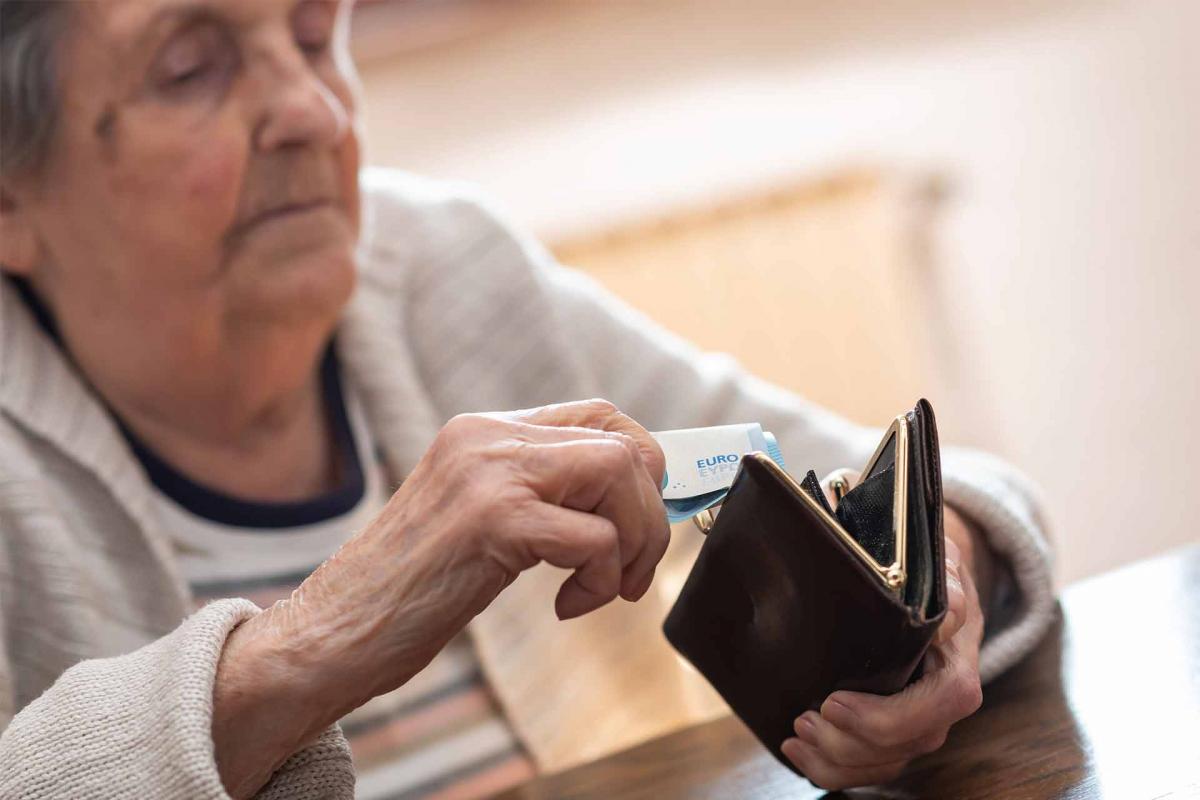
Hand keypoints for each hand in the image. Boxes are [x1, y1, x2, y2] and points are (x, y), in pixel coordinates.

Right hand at [212, 399, 669, 796]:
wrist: (330, 633)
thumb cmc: (409, 590)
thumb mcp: (478, 520)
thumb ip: (538, 494)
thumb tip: (631, 498)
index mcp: (483, 431)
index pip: (600, 414)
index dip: (644, 464)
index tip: (642, 520)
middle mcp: (486, 436)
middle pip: (623, 443)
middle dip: (650, 514)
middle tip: (630, 572)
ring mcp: (487, 473)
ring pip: (620, 474)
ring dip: (635, 543)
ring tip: (602, 589)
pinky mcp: (491, 520)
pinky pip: (594, 536)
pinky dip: (600, 579)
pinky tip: (566, 608)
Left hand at [781, 473, 985, 789]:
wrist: (922, 583)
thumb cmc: (923, 572)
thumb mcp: (936, 565)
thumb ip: (945, 585)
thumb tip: (945, 621)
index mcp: (958, 659)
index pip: (946, 701)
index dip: (892, 715)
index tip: (833, 702)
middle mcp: (942, 698)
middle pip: (912, 742)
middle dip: (852, 743)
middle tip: (803, 720)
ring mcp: (920, 719)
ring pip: (890, 762)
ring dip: (838, 762)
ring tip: (796, 736)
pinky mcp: (894, 730)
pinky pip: (873, 766)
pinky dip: (835, 770)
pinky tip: (799, 752)